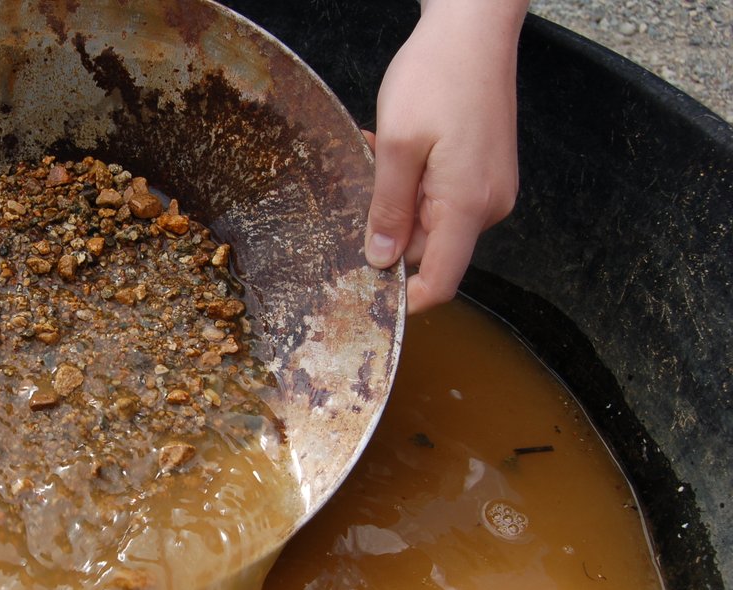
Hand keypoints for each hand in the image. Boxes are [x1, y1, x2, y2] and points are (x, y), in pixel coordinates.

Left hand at [364, 0, 526, 313]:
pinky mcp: (484, 172)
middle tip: (364, 183)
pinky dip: (414, 182)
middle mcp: (488, 205)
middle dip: (389, 228)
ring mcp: (490, 188)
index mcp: (468, 206)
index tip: (366, 291)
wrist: (474, 27)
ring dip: (398, 199)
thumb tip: (381, 261)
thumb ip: (388, 209)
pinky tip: (400, 149)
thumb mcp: (397, 145)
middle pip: (429, 250)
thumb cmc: (438, 74)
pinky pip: (441, 197)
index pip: (441, 282)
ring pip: (430, 221)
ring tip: (381, 152)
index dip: (404, 297)